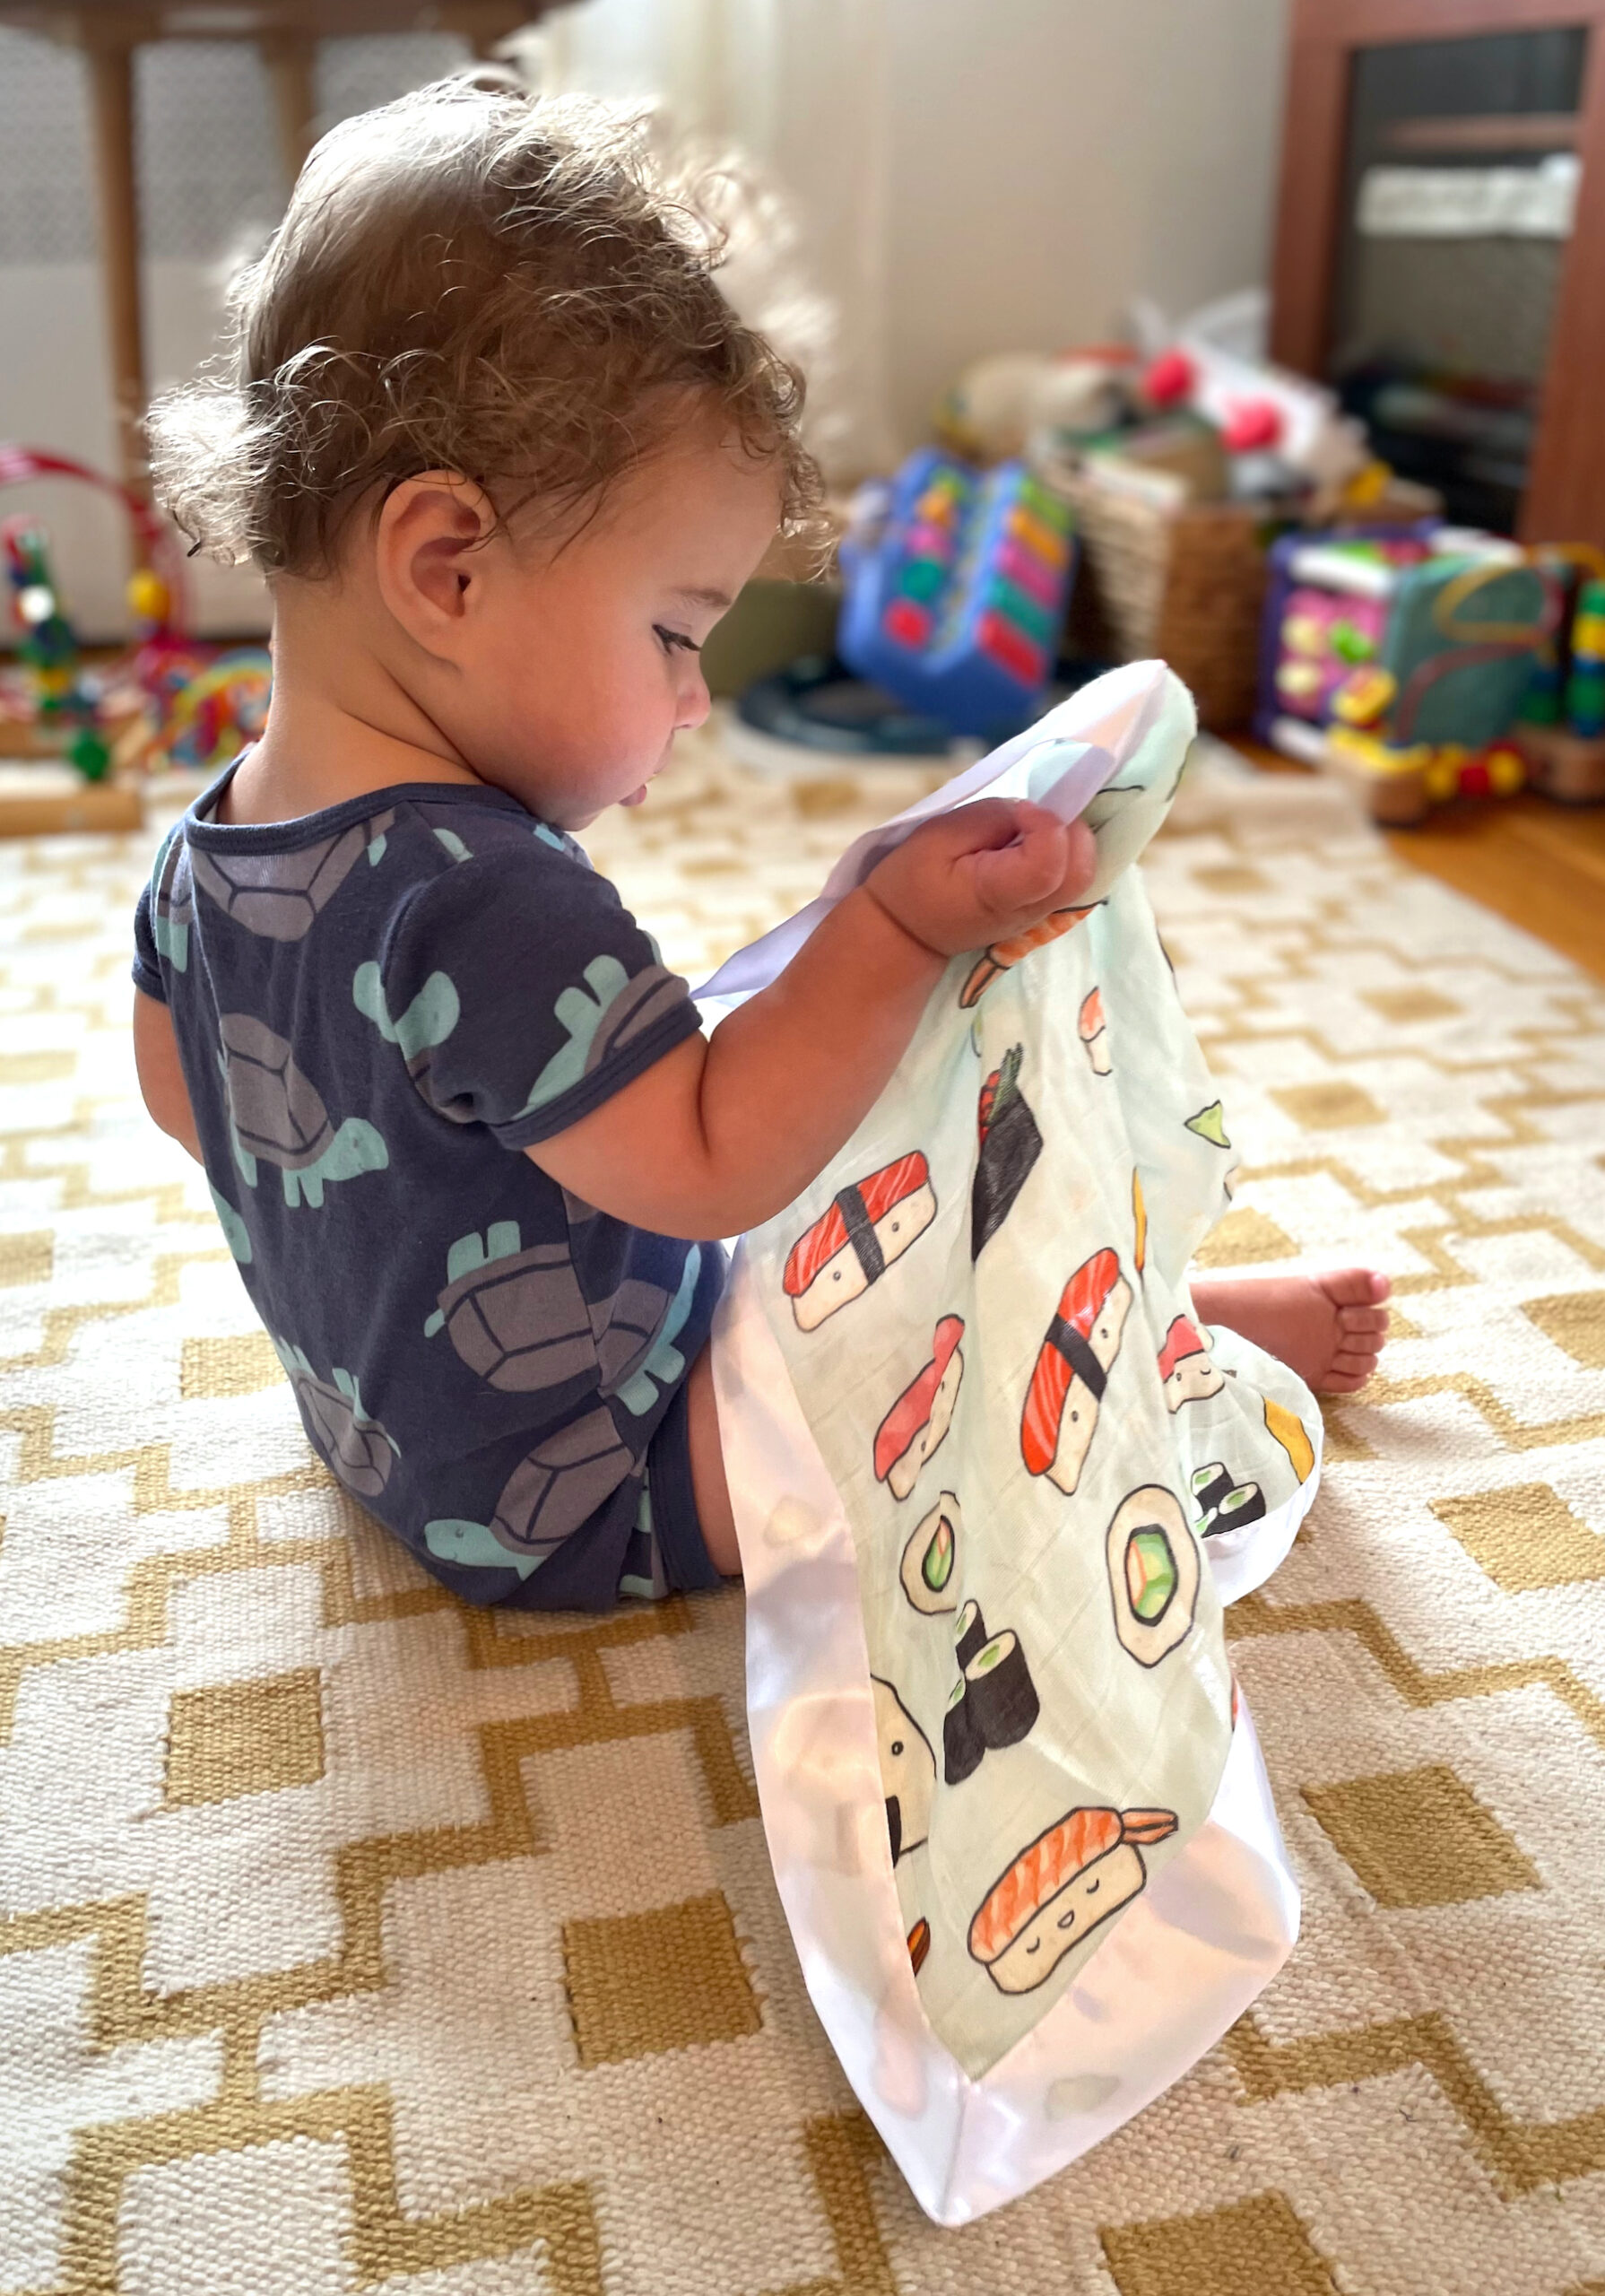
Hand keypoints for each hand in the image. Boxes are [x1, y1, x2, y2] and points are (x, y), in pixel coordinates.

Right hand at [861, 798, 1096, 959]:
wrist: (909, 934)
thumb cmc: (913, 884)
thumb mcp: (937, 836)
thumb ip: (991, 818)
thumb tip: (1031, 811)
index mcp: (1000, 894)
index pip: (1050, 863)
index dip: (1047, 824)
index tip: (1021, 810)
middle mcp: (1031, 911)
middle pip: (1082, 870)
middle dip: (1070, 829)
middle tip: (1035, 815)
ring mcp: (1042, 915)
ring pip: (1085, 874)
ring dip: (1070, 839)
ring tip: (1033, 827)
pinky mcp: (1044, 910)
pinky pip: (1074, 877)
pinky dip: (1067, 850)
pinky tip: (1036, 841)